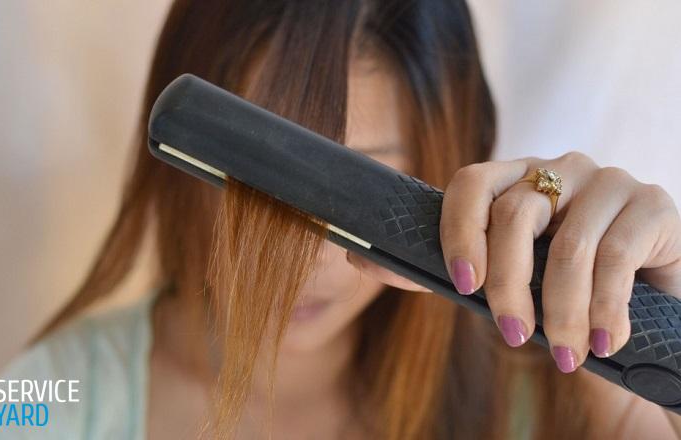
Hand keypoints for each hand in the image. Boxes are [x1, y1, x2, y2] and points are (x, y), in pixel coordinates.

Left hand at [346, 152, 680, 372]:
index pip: (470, 184)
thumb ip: (438, 267)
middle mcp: (558, 168)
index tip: (463, 286)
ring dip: (561, 312)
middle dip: (509, 287)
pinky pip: (617, 256)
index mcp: (513, 178)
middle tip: (514, 337)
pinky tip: (602, 340)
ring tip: (566, 355)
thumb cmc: (559, 283)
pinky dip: (605, 309)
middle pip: (514, 215)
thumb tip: (357, 258)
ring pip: (568, 245)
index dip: (460, 232)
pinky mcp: (651, 203)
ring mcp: (607, 181)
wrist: (642, 296)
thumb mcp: (499, 276)